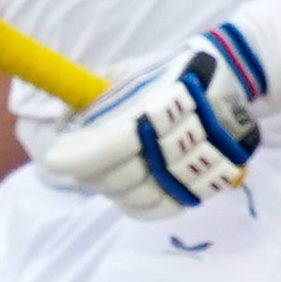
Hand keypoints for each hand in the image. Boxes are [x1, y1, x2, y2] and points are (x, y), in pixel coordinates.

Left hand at [35, 33, 262, 217]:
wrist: (224, 82)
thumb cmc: (165, 75)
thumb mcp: (125, 72)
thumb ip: (91, 95)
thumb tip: (61, 121)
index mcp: (154, 110)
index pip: (108, 147)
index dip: (76, 158)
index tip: (56, 158)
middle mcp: (174, 142)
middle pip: (117, 178)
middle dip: (94, 172)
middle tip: (84, 160)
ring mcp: (192, 168)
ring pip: (136, 198)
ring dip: (116, 189)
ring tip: (111, 171)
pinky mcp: (203, 186)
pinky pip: (161, 210)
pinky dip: (139, 205)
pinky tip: (131, 189)